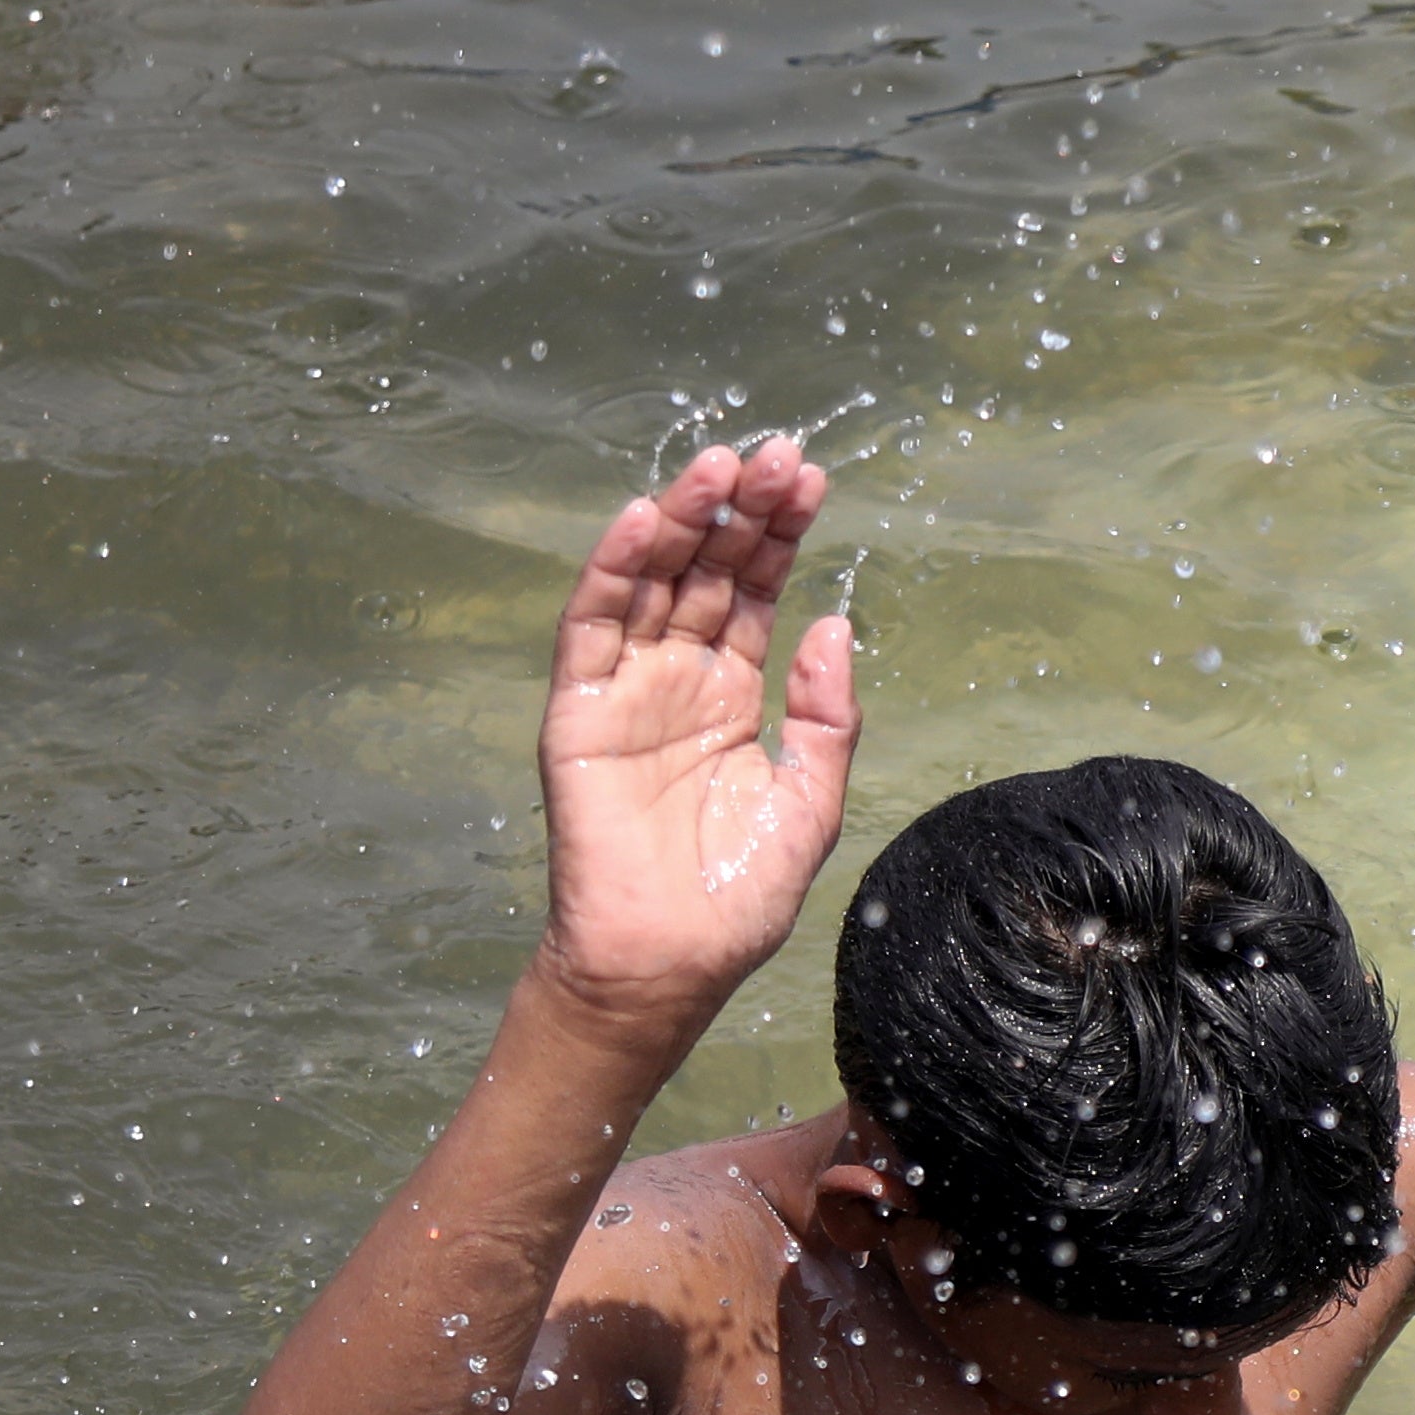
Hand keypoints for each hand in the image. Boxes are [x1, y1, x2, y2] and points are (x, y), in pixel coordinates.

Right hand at [531, 437, 859, 1045]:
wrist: (667, 960)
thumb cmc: (736, 896)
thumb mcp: (809, 803)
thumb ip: (827, 718)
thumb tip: (836, 625)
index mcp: (731, 694)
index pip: (755, 593)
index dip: (781, 536)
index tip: (811, 479)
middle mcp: (676, 678)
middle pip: (708, 572)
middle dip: (741, 512)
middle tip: (776, 454)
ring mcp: (625, 688)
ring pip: (651, 581)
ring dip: (683, 520)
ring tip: (719, 467)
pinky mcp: (578, 709)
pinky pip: (592, 627)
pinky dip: (613, 571)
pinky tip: (645, 521)